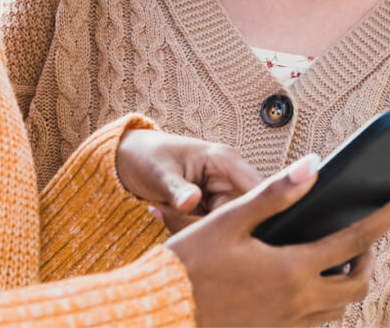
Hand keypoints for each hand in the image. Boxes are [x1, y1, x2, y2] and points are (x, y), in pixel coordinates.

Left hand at [116, 128, 262, 232]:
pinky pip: (211, 228)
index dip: (256, 210)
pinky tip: (171, 218)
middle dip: (211, 226)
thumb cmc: (147, 157)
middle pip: (241, 214)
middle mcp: (230, 178)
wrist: (131, 160)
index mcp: (225, 161)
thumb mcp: (160, 173)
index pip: (258, 188)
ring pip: (225, 225)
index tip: (235, 231)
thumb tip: (191, 202)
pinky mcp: (211, 208)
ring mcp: (221, 195)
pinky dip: (192, 230)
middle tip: (178, 221)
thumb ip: (177, 190)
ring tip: (167, 213)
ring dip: (197, 228)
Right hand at [166, 154, 389, 326]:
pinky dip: (324, 300)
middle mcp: (298, 302)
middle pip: (359, 282)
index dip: (389, 216)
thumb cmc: (187, 266)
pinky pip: (316, 321)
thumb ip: (275, 194)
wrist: (157, 315)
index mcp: (291, 269)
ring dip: (348, 280)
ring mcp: (287, 324)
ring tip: (338, 254)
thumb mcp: (229, 221)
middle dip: (370, 257)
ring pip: (340, 306)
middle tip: (364, 234)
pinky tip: (306, 280)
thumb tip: (314, 166)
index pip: (357, 239)